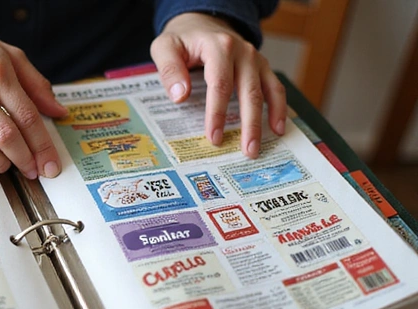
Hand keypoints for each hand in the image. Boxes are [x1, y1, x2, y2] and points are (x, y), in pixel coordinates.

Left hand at [151, 13, 285, 157]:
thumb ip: (169, 69)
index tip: (214, 137)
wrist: (202, 22)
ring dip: (267, 120)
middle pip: (249, 92)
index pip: (220, 84)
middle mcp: (242, 52)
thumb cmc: (182, 39)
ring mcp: (255, 59)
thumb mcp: (165, 47)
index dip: (217, 113)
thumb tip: (179, 96)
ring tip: (260, 146)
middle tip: (247, 151)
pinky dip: (279, 108)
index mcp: (218, 46)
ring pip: (266, 91)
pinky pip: (274, 88)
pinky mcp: (261, 67)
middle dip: (249, 124)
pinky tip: (277, 128)